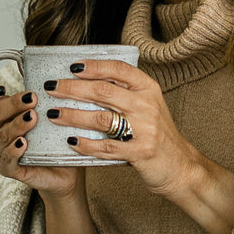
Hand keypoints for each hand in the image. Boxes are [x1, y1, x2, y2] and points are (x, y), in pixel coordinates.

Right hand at [0, 81, 82, 198]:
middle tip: (33, 98)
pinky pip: (6, 160)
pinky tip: (24, 143)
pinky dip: (13, 150)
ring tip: (33, 118)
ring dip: (17, 125)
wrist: (65, 168)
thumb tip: (26, 62)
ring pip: (1, 135)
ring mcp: (0, 151)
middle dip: (13, 104)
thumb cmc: (52, 137)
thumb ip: (33, 88)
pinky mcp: (10, 169)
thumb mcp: (46, 109)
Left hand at [38, 60, 199, 198]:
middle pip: (103, 91)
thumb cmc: (159, 135)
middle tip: (52, 89)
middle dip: (72, 89)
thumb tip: (88, 80)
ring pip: (100, 118)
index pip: (119, 70)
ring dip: (72, 115)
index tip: (72, 67)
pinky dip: (86, 144)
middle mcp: (147, 106)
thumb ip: (126, 93)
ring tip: (53, 114)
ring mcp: (144, 130)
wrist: (181, 166)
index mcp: (149, 89)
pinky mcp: (139, 153)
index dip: (94, 66)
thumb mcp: (149, 106)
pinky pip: (106, 147)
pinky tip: (71, 141)